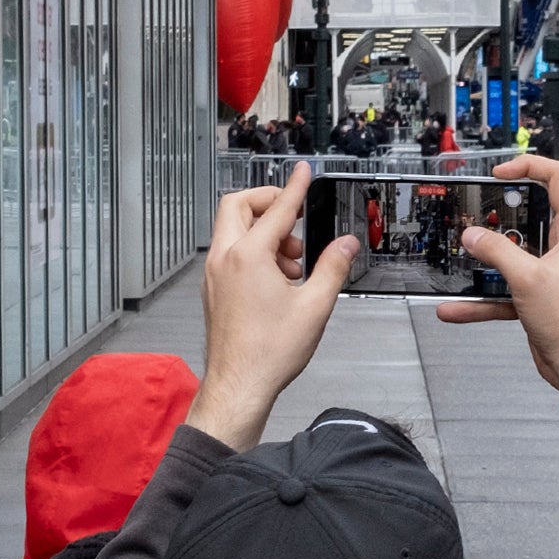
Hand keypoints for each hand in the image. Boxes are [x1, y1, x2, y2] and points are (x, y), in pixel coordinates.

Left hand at [193, 163, 354, 447]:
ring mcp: (214, 274)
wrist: (239, 385)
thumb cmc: (269, 352)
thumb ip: (332, 267)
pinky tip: (278, 279)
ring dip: (263, 231)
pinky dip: (252, 251)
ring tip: (293, 261)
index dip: (295, 187)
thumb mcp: (315, 306)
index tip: (303, 172)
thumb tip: (346, 244)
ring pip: (232, 229)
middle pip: (238, 206)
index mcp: (248, 256)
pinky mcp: (213, 290)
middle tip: (294, 218)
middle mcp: (224, 259)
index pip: (277, 208)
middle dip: (268, 204)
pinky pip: (229, 252)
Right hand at [436, 154, 558, 454]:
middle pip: (530, 215)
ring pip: (512, 254)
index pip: (558, 178)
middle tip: (476, 211)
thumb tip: (472, 236)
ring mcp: (549, 271)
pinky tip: (454, 308)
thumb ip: (497, 252)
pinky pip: (503, 290)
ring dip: (486, 258)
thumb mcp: (528, 277)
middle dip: (500, 214)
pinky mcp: (537, 296)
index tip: (500, 174)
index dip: (530, 166)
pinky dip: (481, 298)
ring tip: (459, 253)